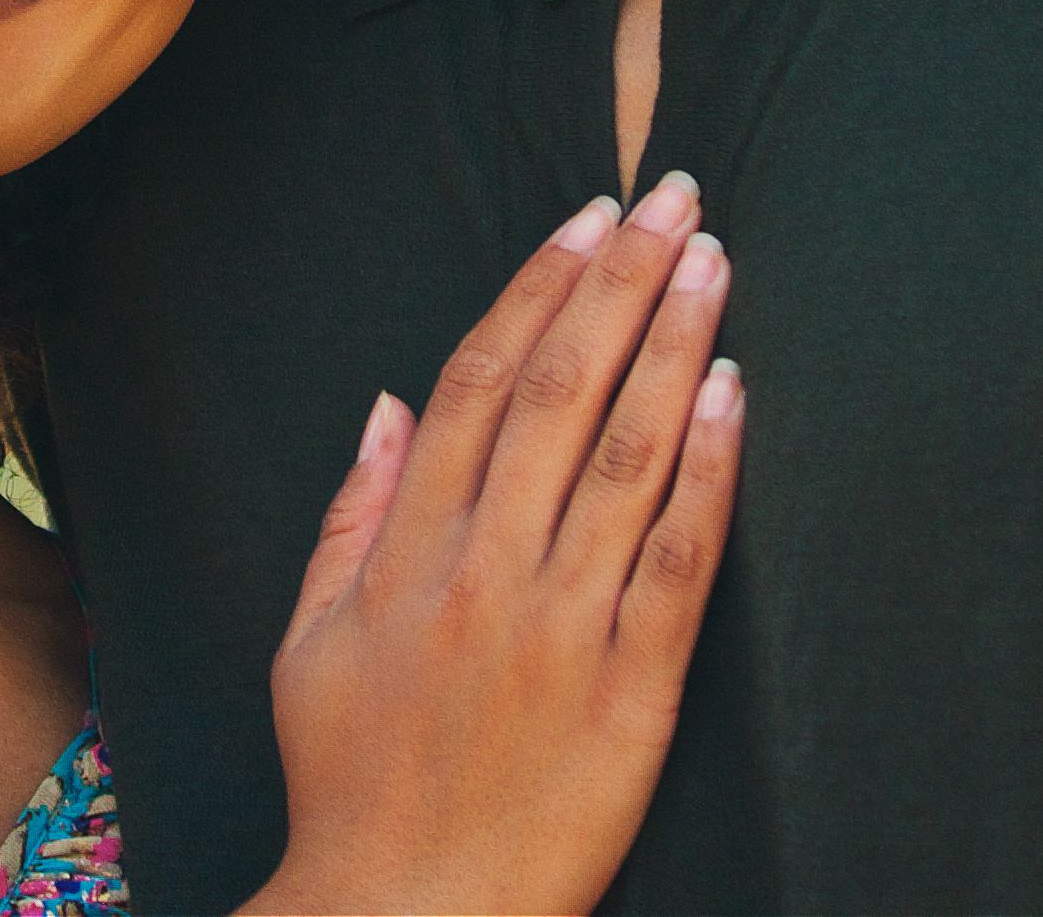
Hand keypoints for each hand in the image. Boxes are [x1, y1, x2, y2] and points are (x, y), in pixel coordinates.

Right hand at [245, 172, 747, 916]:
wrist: (406, 914)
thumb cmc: (353, 785)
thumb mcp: (310, 645)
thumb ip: (349, 517)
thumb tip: (384, 405)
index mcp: (406, 552)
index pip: (480, 384)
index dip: (537, 291)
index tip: (587, 219)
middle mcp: (484, 571)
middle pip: (562, 393)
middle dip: (621, 282)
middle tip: (677, 197)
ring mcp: (561, 627)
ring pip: (627, 454)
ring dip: (674, 343)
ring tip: (715, 261)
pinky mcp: (631, 691)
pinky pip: (678, 560)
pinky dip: (707, 470)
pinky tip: (732, 394)